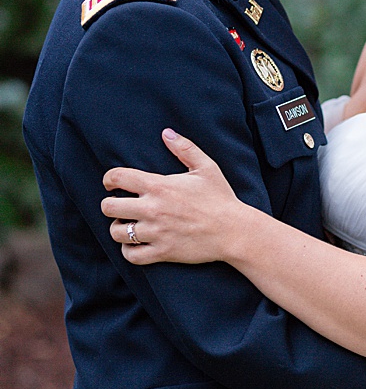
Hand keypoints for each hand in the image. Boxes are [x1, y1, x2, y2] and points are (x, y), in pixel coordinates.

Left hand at [101, 129, 252, 264]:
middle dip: (110, 205)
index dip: (109, 179)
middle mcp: (153, 209)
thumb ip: (185, 148)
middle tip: (120, 207)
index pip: (118, 177)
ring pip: (116, 233)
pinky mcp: (161, 252)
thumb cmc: (221, 198)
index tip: (112, 184)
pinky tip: (136, 244)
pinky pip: (131, 255)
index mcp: (160, 186)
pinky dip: (129, 250)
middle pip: (108, 207)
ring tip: (128, 225)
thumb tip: (167, 133)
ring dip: (119, 229)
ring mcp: (156, 232)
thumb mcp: (207, 168)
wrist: (235, 231)